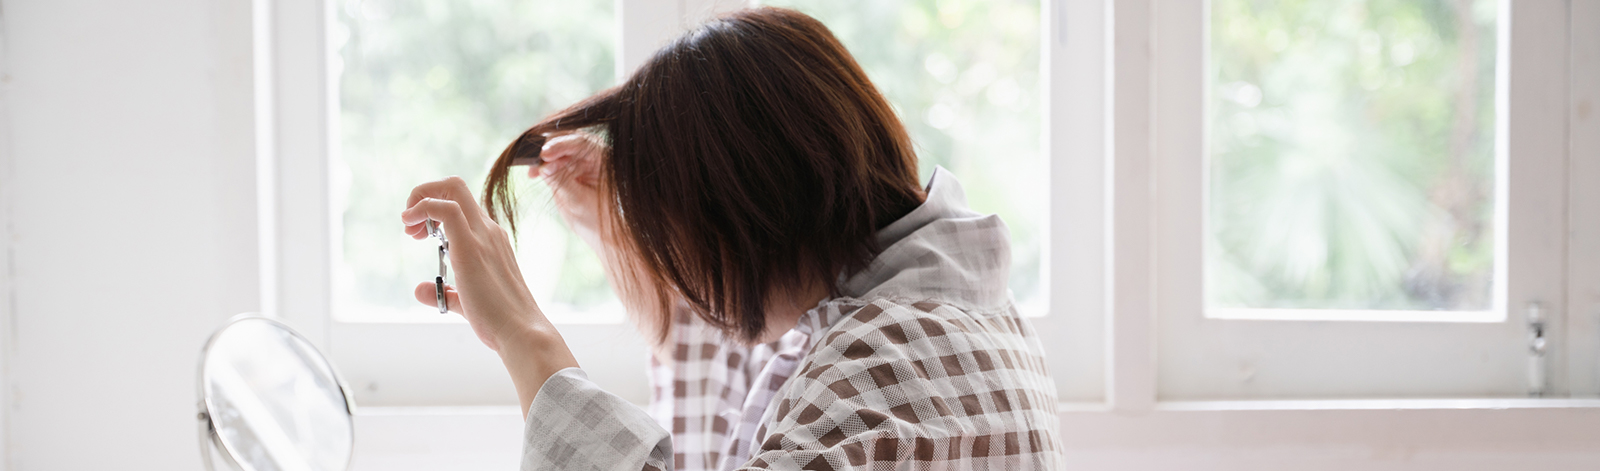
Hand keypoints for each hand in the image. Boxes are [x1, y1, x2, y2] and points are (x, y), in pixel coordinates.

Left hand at [401, 176, 577, 415]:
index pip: (463, 205)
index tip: (422, 234)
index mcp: (491, 239)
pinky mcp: (470, 247)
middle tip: (412, 224)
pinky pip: (444, 209)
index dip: (435, 209)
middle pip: (455, 186)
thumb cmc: (501, 321)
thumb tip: (420, 290)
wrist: (522, 331)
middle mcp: (488, 230)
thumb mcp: (466, 302)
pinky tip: (410, 226)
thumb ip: (445, 293)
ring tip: (408, 226)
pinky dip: (422, 208)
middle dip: (425, 192)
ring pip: (451, 188)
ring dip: (421, 198)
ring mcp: (482, 235)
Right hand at [531, 133, 606, 250]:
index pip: (583, 143)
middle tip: (534, 159)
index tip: (545, 154)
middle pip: (569, 139)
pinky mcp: (569, 167)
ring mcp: (581, 159)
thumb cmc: (597, 219)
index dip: (562, 145)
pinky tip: (533, 173)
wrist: (602, 233)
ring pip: (558, 147)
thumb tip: (543, 165)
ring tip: (532, 171)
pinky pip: (553, 159)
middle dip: (549, 147)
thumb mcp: (577, 201)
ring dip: (543, 156)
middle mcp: (594, 155)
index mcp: (605, 159)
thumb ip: (561, 182)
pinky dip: (542, 164)